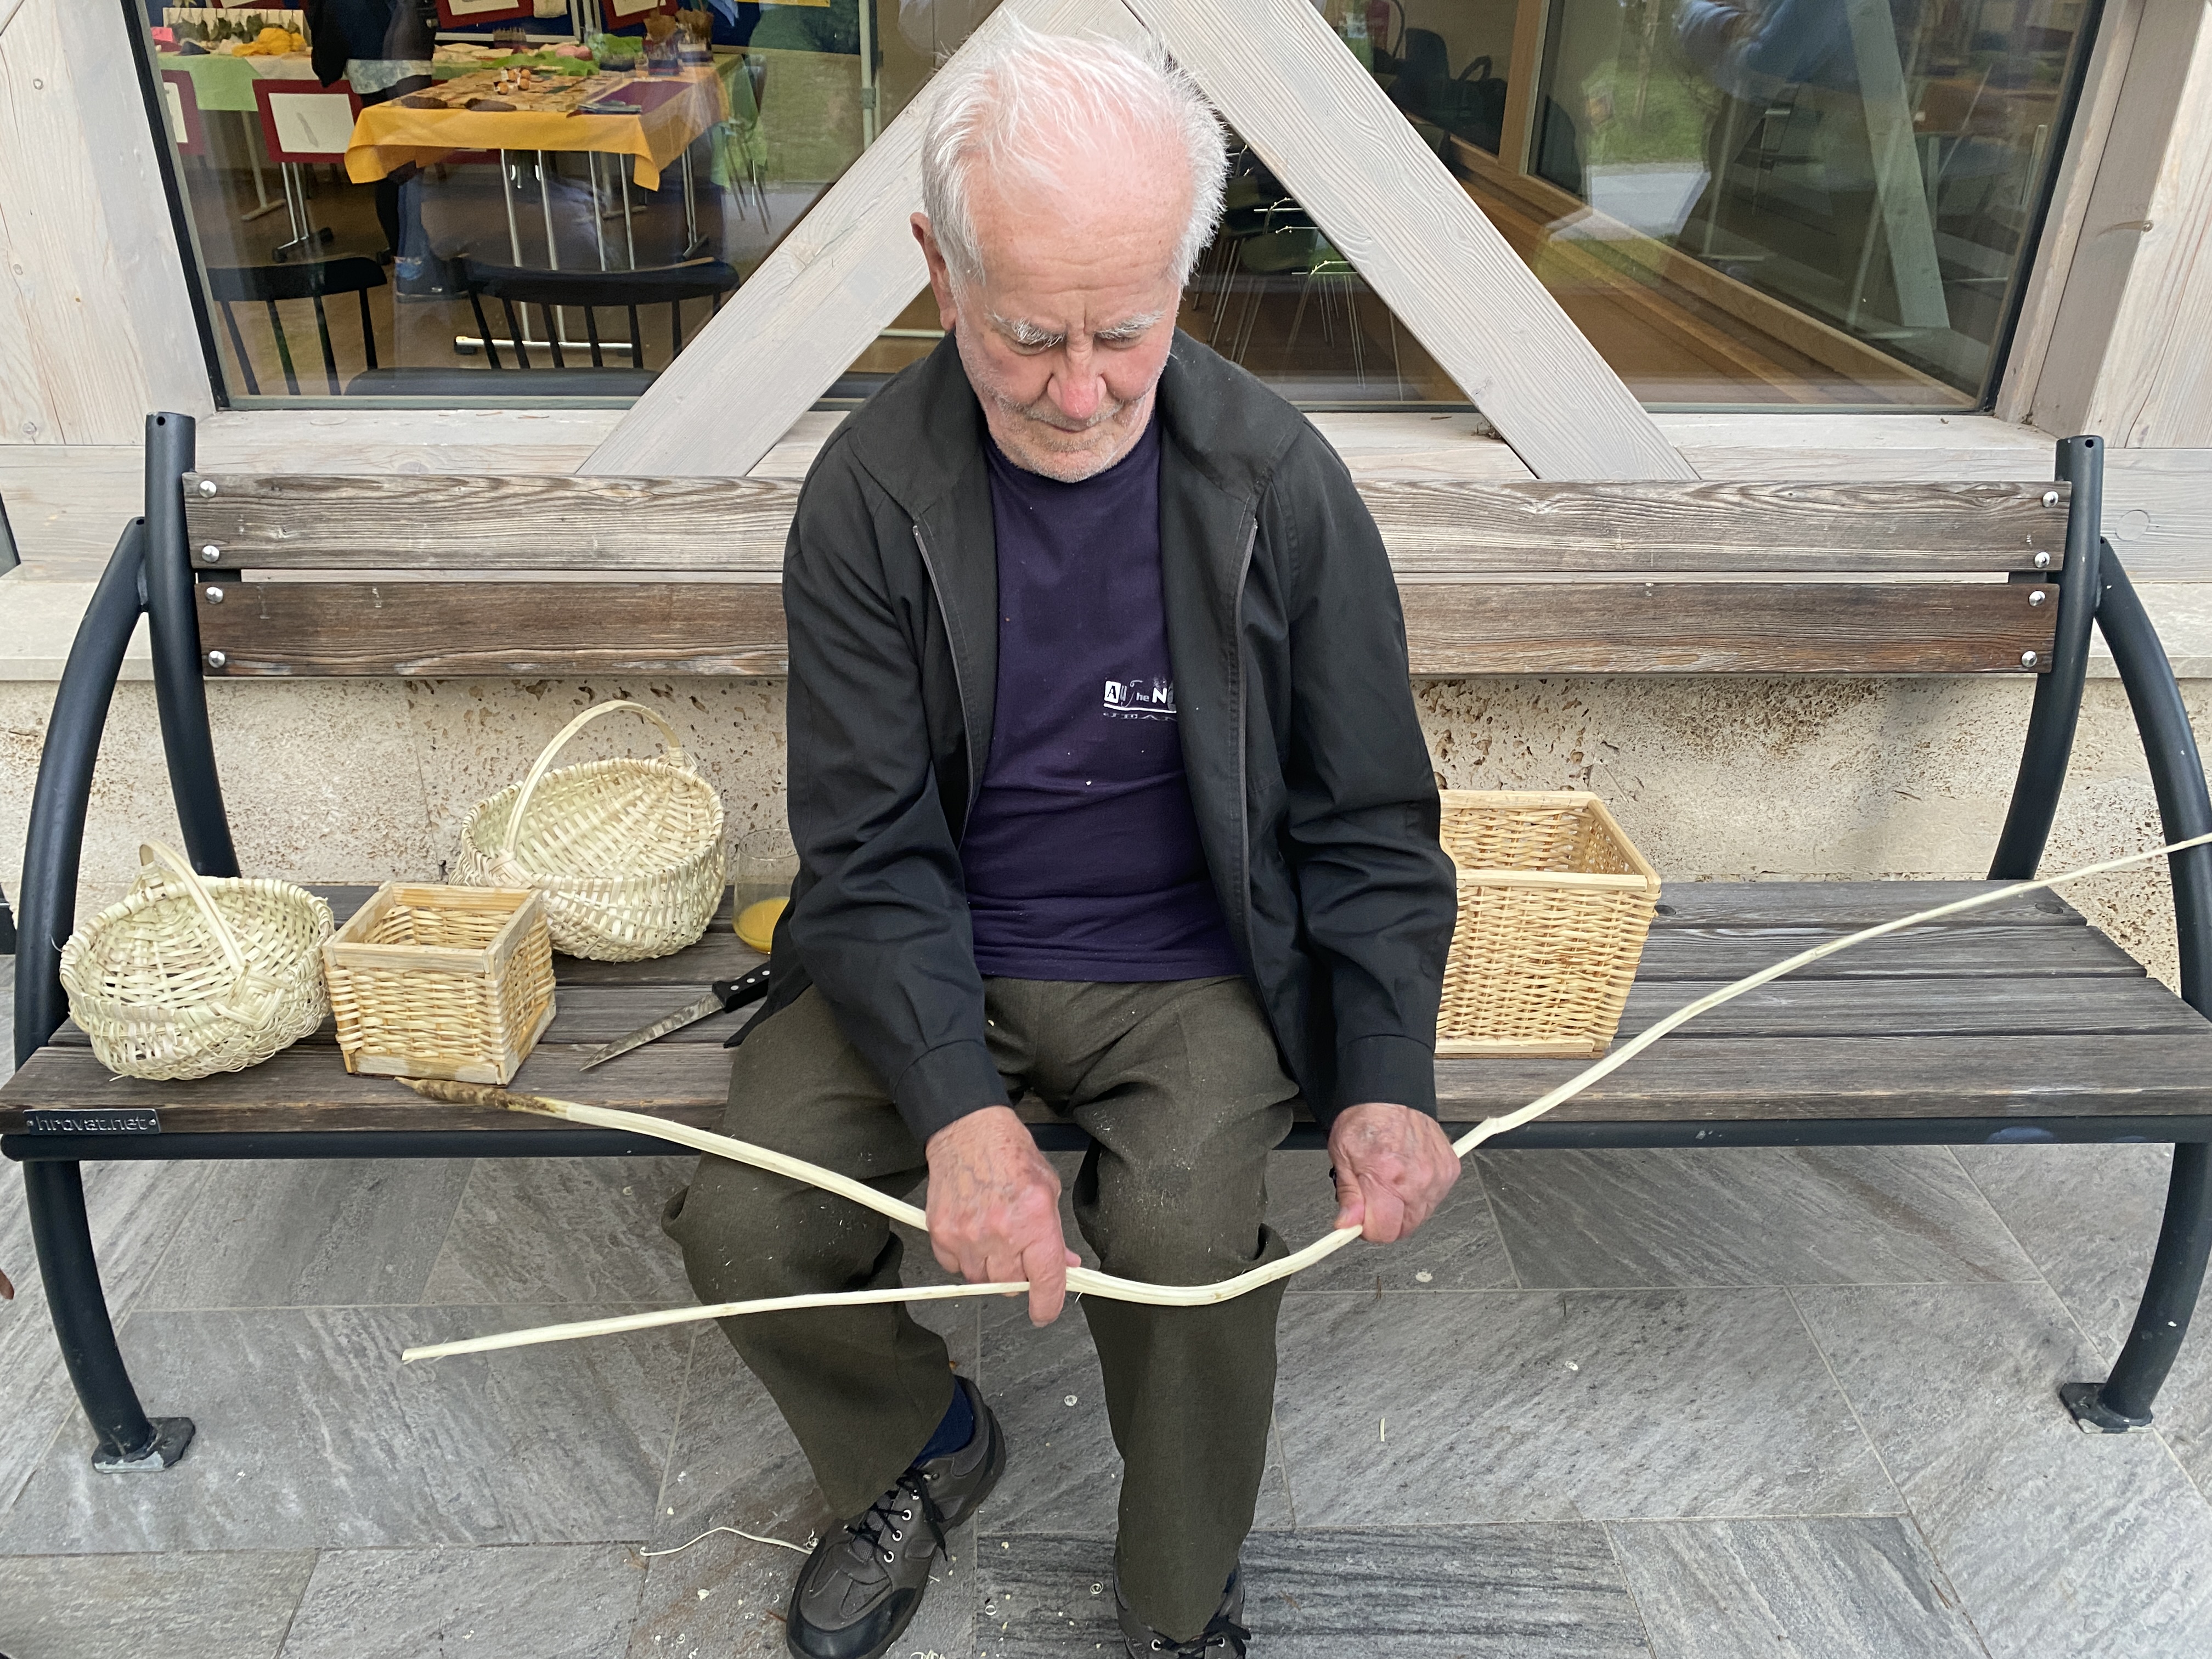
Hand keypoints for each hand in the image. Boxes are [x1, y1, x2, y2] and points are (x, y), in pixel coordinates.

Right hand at [925, 1105, 1080, 1325]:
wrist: (969, 1131)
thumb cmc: (1009, 1153)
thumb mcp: (1047, 1190)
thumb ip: (1054, 1234)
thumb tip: (1063, 1264)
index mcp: (1034, 1219)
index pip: (1045, 1280)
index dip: (1047, 1303)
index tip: (1045, 1311)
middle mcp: (1000, 1231)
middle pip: (1011, 1284)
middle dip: (1019, 1274)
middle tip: (1019, 1249)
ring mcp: (968, 1234)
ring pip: (982, 1279)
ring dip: (991, 1266)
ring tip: (995, 1234)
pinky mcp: (942, 1233)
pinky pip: (955, 1267)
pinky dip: (965, 1257)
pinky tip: (973, 1232)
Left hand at [1328, 1102, 1460, 1243]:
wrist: (1391, 1093)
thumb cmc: (1366, 1120)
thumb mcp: (1342, 1156)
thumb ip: (1348, 1196)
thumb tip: (1347, 1225)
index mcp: (1387, 1178)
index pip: (1382, 1232)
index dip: (1367, 1227)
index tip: (1360, 1216)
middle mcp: (1417, 1180)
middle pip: (1403, 1229)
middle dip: (1385, 1219)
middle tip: (1374, 1197)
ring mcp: (1437, 1176)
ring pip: (1420, 1216)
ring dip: (1404, 1207)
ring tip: (1391, 1181)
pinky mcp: (1450, 1170)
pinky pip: (1435, 1198)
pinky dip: (1421, 1192)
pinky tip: (1408, 1174)